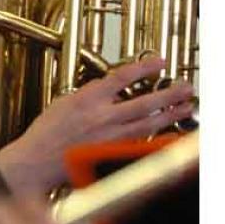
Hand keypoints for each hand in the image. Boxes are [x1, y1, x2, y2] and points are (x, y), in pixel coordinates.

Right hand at [0, 58, 194, 196]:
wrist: (37, 162)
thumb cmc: (46, 134)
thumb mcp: (64, 102)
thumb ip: (89, 94)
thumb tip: (106, 87)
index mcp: (88, 99)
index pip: (122, 77)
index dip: (144, 67)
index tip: (159, 61)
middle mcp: (102, 118)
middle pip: (145, 102)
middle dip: (170, 93)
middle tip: (186, 87)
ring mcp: (110, 138)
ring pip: (149, 123)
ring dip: (171, 114)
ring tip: (186, 107)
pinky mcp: (113, 155)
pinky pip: (141, 142)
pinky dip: (158, 136)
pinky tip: (170, 132)